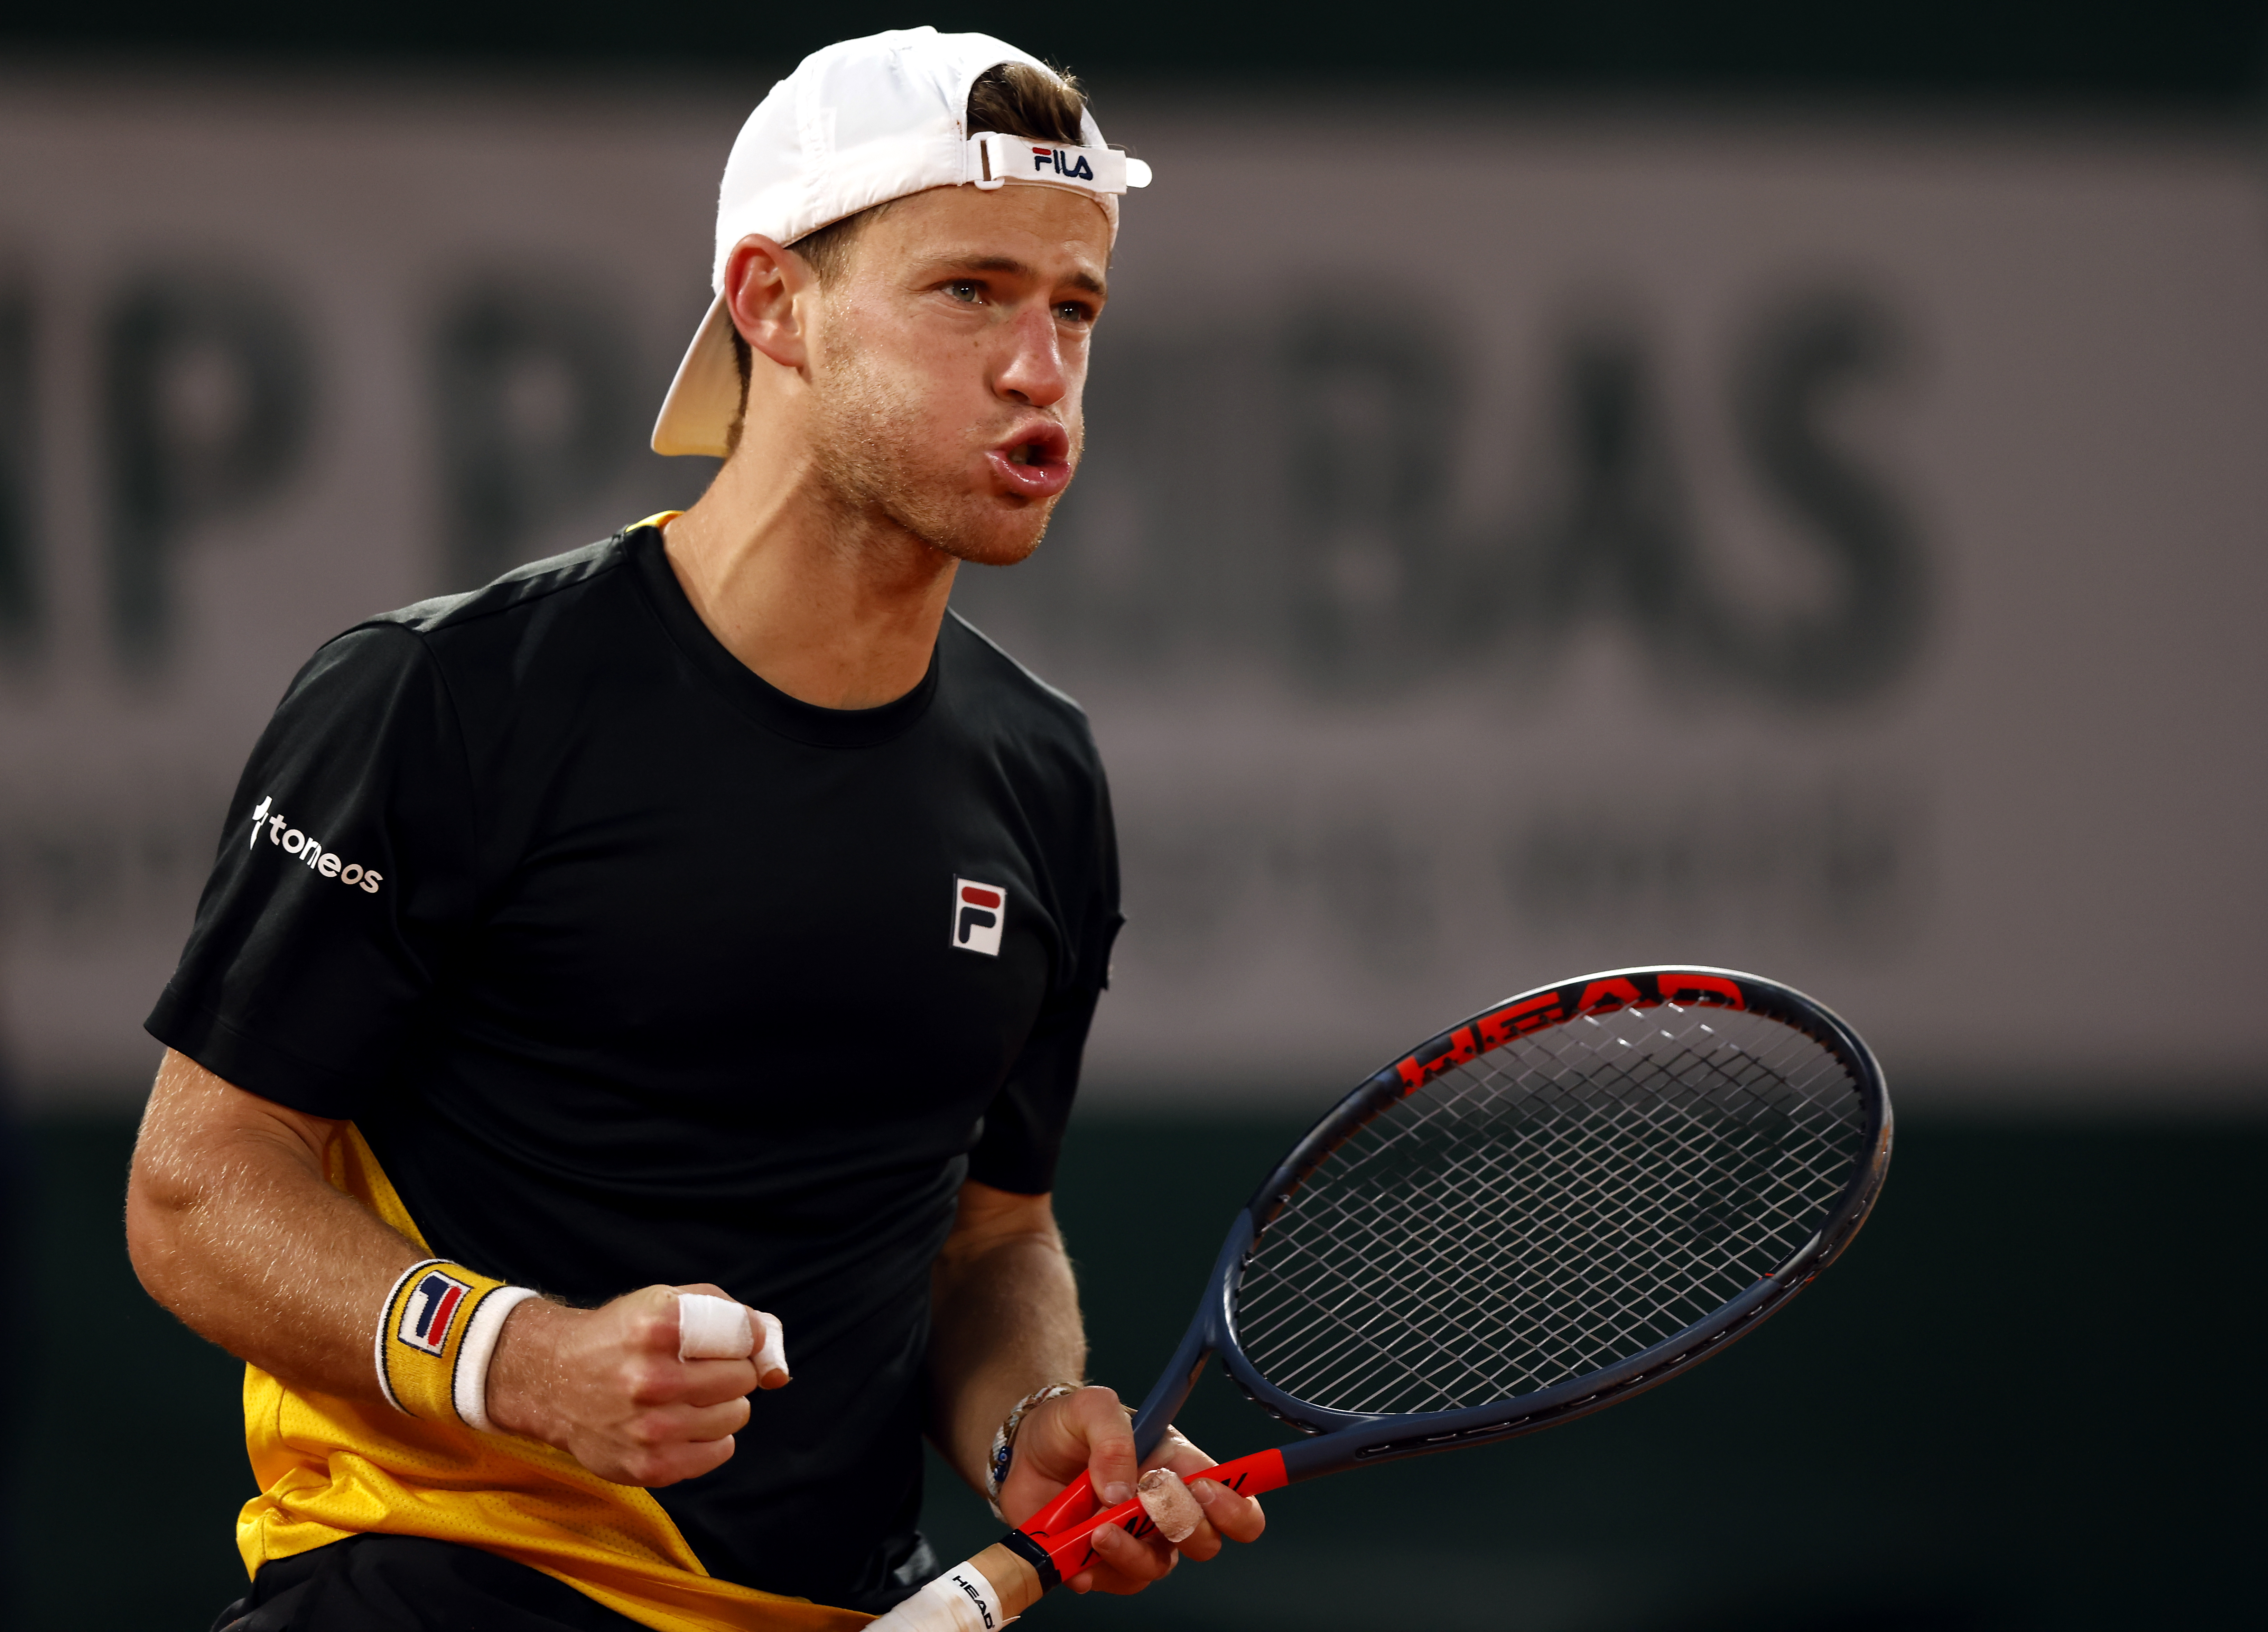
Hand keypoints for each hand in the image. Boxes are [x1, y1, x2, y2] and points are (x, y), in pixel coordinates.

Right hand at [486, 1282, 788, 1486]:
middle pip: (743, 1376)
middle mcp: (651, 1379)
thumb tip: (777, 1368)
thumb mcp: (670, 1303)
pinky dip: (712, 1438)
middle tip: (700, 1368)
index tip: (730, 1338)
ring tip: (689, 1395)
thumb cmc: (624, 1337)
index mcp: (657, 1326)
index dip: (744, 1334)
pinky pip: (719, 1452)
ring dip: (723, 1404)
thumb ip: (734, 1317)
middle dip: (732, 1369)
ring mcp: (649, 1427)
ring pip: (736, 1415)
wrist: (554, 1380)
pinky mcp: (648, 1466)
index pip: (743, 1332)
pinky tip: (684, 1423)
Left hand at [999, 1385, 1265, 1594]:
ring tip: (1095, 1530)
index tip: (1205, 1491)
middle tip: (1146, 1506)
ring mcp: (1137, 1538)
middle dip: (1182, 1529)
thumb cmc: (1066, 1426)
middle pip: (1207, 1540)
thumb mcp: (1089, 1408)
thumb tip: (1122, 1492)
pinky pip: (1116, 1582)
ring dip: (1131, 1553)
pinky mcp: (1105, 1561)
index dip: (1234, 1503)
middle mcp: (1166, 1506)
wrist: (1021, 1453)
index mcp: (1178, 1464)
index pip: (1234, 1491)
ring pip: (1158, 1566)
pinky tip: (1075, 1554)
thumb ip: (1112, 1437)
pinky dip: (1096, 1573)